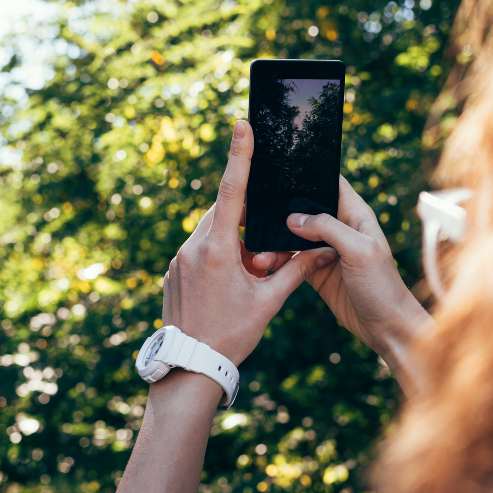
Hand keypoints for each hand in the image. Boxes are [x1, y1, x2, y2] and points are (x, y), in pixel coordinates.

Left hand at [162, 120, 306, 366]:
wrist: (189, 367)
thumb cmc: (231, 335)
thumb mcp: (268, 302)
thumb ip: (294, 271)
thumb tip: (321, 250)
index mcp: (217, 250)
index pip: (232, 191)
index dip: (239, 155)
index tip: (241, 125)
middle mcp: (192, 248)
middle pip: (223, 214)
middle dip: (244, 223)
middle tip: (260, 252)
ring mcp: (178, 261)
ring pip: (209, 235)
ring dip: (230, 245)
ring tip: (245, 278)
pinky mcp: (172, 273)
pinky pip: (197, 253)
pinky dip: (215, 259)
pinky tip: (224, 288)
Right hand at [255, 176, 431, 394]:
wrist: (385, 327)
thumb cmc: (382, 286)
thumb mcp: (359, 251)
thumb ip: (327, 228)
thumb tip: (293, 218)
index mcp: (355, 214)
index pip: (330, 183)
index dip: (308, 174)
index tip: (279, 171)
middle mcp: (340, 227)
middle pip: (305, 208)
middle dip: (281, 209)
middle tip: (253, 211)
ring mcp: (326, 249)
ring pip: (293, 235)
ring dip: (274, 240)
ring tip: (257, 249)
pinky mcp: (316, 270)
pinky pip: (291, 259)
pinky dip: (277, 260)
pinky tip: (264, 263)